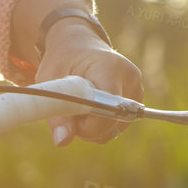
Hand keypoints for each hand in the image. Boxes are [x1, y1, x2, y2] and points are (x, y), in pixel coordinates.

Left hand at [34, 20, 142, 147]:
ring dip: (91, 129)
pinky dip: (98, 127)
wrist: (78, 47)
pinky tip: (89, 112)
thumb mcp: (51, 82)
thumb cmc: (63, 60)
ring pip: (112, 130)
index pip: (108, 112)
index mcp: (110, 68)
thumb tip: (62, 141)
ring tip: (79, 108)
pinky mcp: (134, 101)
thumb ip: (57, 112)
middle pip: (110, 125)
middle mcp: (130, 79)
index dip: (86, 126)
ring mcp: (135, 91)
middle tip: (70, 111)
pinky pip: (115, 128)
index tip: (70, 117)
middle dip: (86, 128)